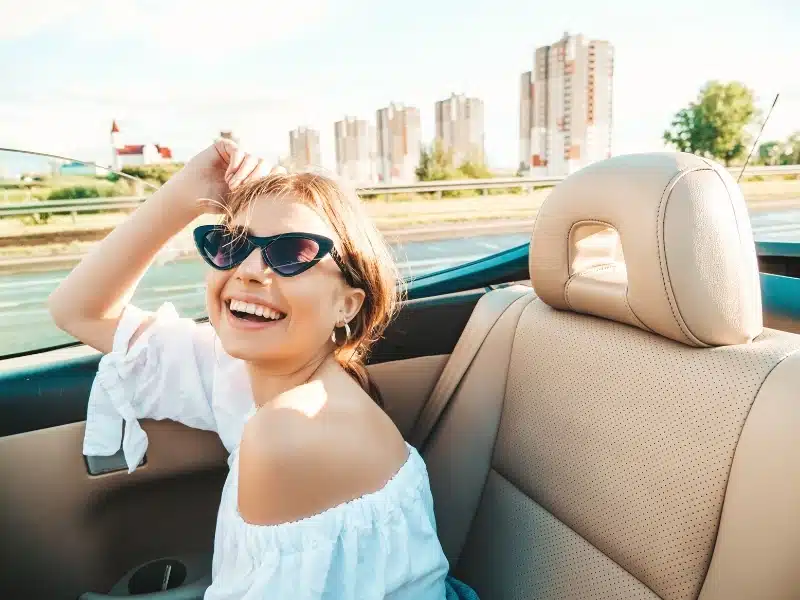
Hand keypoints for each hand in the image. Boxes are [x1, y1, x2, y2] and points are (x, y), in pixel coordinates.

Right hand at [168, 139, 283, 214]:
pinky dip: (237, 163)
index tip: (262, 191)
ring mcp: (237, 155)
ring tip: (231, 185)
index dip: (273, 179)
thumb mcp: (242, 202)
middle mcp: (249, 165)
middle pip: (266, 165)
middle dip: (256, 178)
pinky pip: (239, 151)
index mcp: (256, 177)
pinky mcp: (224, 147)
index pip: (276, 172)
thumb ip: (259, 198)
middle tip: (241, 190)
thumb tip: (283, 204)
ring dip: (244, 173)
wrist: (192, 196)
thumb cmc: (216, 202)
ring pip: (253, 158)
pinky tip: (229, 176)